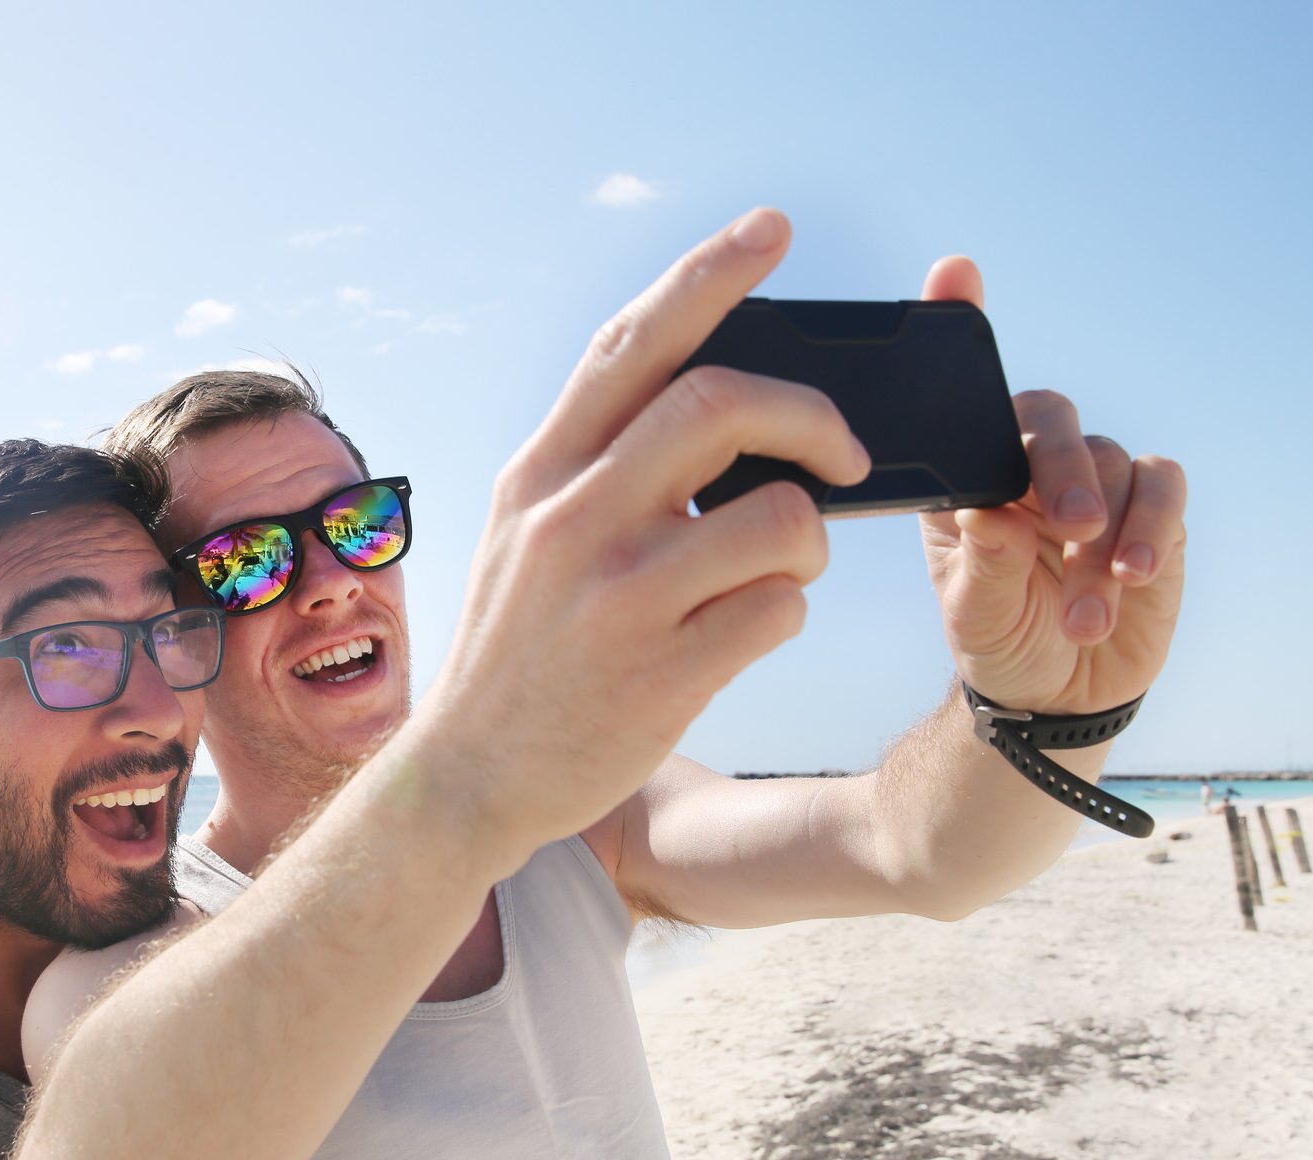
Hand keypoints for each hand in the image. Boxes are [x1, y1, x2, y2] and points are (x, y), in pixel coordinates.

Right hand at [404, 208, 869, 862]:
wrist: (468, 778)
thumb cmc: (517, 648)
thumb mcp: (524, 535)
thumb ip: (597, 467)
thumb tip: (719, 404)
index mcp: (539, 473)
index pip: (632, 344)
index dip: (709, 275)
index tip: (771, 230)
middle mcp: (570, 519)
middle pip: (723, 404)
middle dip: (812, 415)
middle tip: (844, 451)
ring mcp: (615, 598)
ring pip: (779, 517)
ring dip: (810, 536)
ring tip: (782, 566)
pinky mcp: (659, 674)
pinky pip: (778, 610)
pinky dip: (786, 611)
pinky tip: (748, 630)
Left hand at [917, 258, 1187, 714]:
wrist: (1055, 691)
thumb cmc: (996, 638)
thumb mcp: (970, 612)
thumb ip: (980, 563)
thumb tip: (994, 514)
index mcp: (969, 473)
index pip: (966, 392)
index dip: (961, 322)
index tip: (955, 272)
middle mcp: (1031, 463)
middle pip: (1049, 420)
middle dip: (1060, 468)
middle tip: (1066, 525)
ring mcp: (1096, 480)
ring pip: (1109, 465)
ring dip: (1103, 537)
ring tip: (1081, 611)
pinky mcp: (1153, 508)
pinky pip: (1162, 490)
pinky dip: (1149, 527)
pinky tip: (1131, 574)